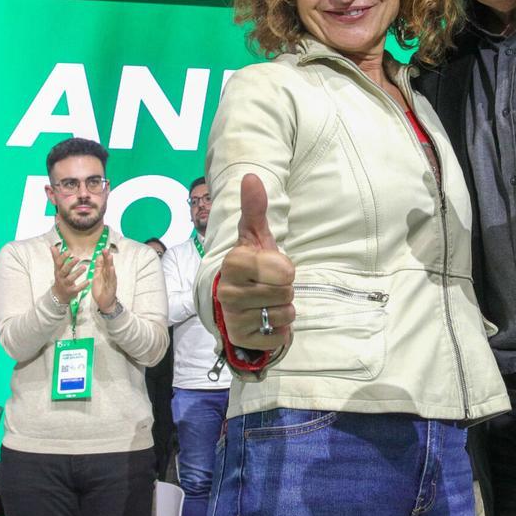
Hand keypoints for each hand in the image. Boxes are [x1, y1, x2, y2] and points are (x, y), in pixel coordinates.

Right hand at [49, 244, 89, 304]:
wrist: (59, 294)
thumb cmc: (60, 278)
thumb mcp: (57, 268)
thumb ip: (56, 257)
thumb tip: (52, 247)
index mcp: (58, 270)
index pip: (59, 263)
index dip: (63, 257)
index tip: (68, 251)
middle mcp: (61, 277)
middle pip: (64, 270)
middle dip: (70, 264)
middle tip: (77, 258)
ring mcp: (66, 284)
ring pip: (70, 279)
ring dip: (77, 273)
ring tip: (84, 267)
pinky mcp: (71, 291)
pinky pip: (77, 288)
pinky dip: (82, 285)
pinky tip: (88, 281)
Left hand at [92, 250, 117, 312]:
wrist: (104, 302)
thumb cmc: (101, 289)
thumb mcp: (97, 276)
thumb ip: (98, 267)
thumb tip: (98, 257)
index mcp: (104, 272)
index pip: (104, 262)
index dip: (103, 256)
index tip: (102, 249)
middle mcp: (109, 275)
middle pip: (108, 264)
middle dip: (107, 257)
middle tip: (105, 250)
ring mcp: (111, 280)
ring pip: (111, 270)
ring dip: (110, 263)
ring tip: (109, 256)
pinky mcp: (112, 286)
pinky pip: (112, 279)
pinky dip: (112, 273)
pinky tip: (112, 268)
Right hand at [218, 174, 294, 351]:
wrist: (238, 301)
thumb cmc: (252, 265)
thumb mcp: (256, 236)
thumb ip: (255, 208)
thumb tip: (251, 177)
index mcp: (234, 263)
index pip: (282, 269)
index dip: (285, 269)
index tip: (275, 267)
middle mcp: (228, 291)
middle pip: (287, 292)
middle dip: (286, 289)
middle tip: (270, 286)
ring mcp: (232, 317)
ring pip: (285, 314)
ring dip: (283, 309)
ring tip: (268, 303)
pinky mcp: (241, 339)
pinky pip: (279, 336)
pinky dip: (279, 330)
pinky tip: (266, 321)